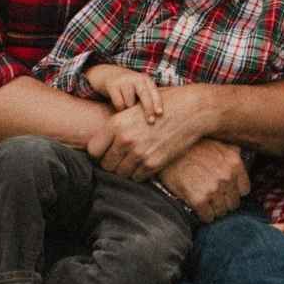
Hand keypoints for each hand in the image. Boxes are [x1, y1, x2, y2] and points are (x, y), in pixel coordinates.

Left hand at [86, 84, 212, 178]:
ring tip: (134, 160)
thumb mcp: (134, 110)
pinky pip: (137, 177)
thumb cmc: (161, 106)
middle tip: (121, 158)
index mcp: (116, 124)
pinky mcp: (153, 164)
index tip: (107, 151)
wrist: (190, 111)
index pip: (93, 150)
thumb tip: (101, 144)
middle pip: (105, 165)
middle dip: (112, 163)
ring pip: (120, 174)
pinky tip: (146, 162)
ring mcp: (139, 154)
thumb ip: (116, 126)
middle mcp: (125, 140)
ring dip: (125, 170)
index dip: (99, 153)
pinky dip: (139, 173)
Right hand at [87, 64, 163, 123]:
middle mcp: (136, 78)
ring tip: (127, 106)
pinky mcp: (112, 85)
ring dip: (129, 109)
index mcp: (145, 79)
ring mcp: (124, 80)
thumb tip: (157, 116)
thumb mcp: (139, 87)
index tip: (159, 113)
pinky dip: (119, 108)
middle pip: (144, 95)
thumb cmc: (127, 86)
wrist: (106, 74)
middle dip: (148, 109)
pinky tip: (118, 105)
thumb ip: (147, 97)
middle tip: (151, 121)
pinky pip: (119, 104)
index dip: (157, 102)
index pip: (154, 91)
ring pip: (130, 103)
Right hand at [158, 141, 249, 221]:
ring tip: (205, 202)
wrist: (167, 154)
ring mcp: (213, 189)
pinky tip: (198, 207)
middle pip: (233, 203)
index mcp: (234, 163)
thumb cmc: (191, 148)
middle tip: (213, 197)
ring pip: (221, 212)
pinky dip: (204, 215)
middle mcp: (226, 176)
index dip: (234, 191)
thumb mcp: (217, 143)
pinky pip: (208, 216)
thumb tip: (240, 155)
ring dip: (214, 209)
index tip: (226, 190)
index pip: (244, 190)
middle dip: (224, 201)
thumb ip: (232, 151)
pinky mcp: (199, 199)